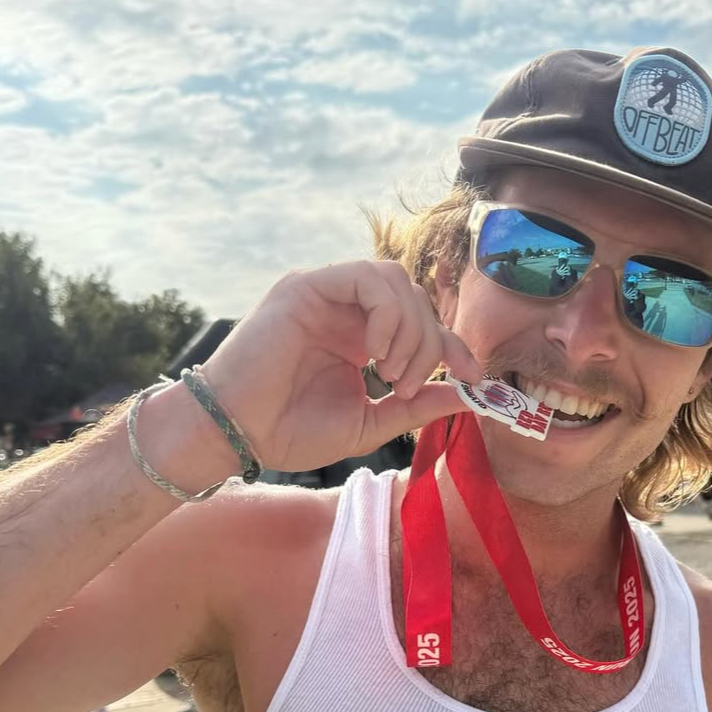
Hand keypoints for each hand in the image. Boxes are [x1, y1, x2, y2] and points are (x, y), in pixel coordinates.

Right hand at [198, 262, 481, 472]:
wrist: (239, 433)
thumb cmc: (292, 432)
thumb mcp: (371, 422)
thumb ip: (417, 405)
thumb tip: (469, 396)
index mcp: (361, 338)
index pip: (421, 324)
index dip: (452, 345)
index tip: (473, 376)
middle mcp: (346, 311)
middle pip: (415, 300)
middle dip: (429, 344)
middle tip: (405, 386)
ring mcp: (326, 295)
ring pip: (395, 281)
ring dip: (409, 329)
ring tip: (391, 372)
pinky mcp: (306, 287)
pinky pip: (366, 278)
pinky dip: (385, 312)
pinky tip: (376, 351)